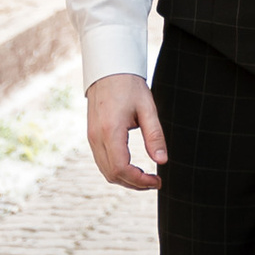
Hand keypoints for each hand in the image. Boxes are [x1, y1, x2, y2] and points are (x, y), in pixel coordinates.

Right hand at [87, 75, 166, 189]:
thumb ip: (155, 136)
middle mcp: (97, 138)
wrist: (108, 71)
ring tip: (146, 178)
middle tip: (155, 182)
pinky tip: (132, 168)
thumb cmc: (129, 86)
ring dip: (126, 180)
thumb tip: (162, 161)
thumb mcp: (147, 108)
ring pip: (106, 172)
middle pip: (112, 175)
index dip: (140, 180)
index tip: (157, 180)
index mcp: (110, 131)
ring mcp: (92, 138)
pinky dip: (117, 171)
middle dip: (135, 184)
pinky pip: (102, 163)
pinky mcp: (92, 137)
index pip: (121, 168)